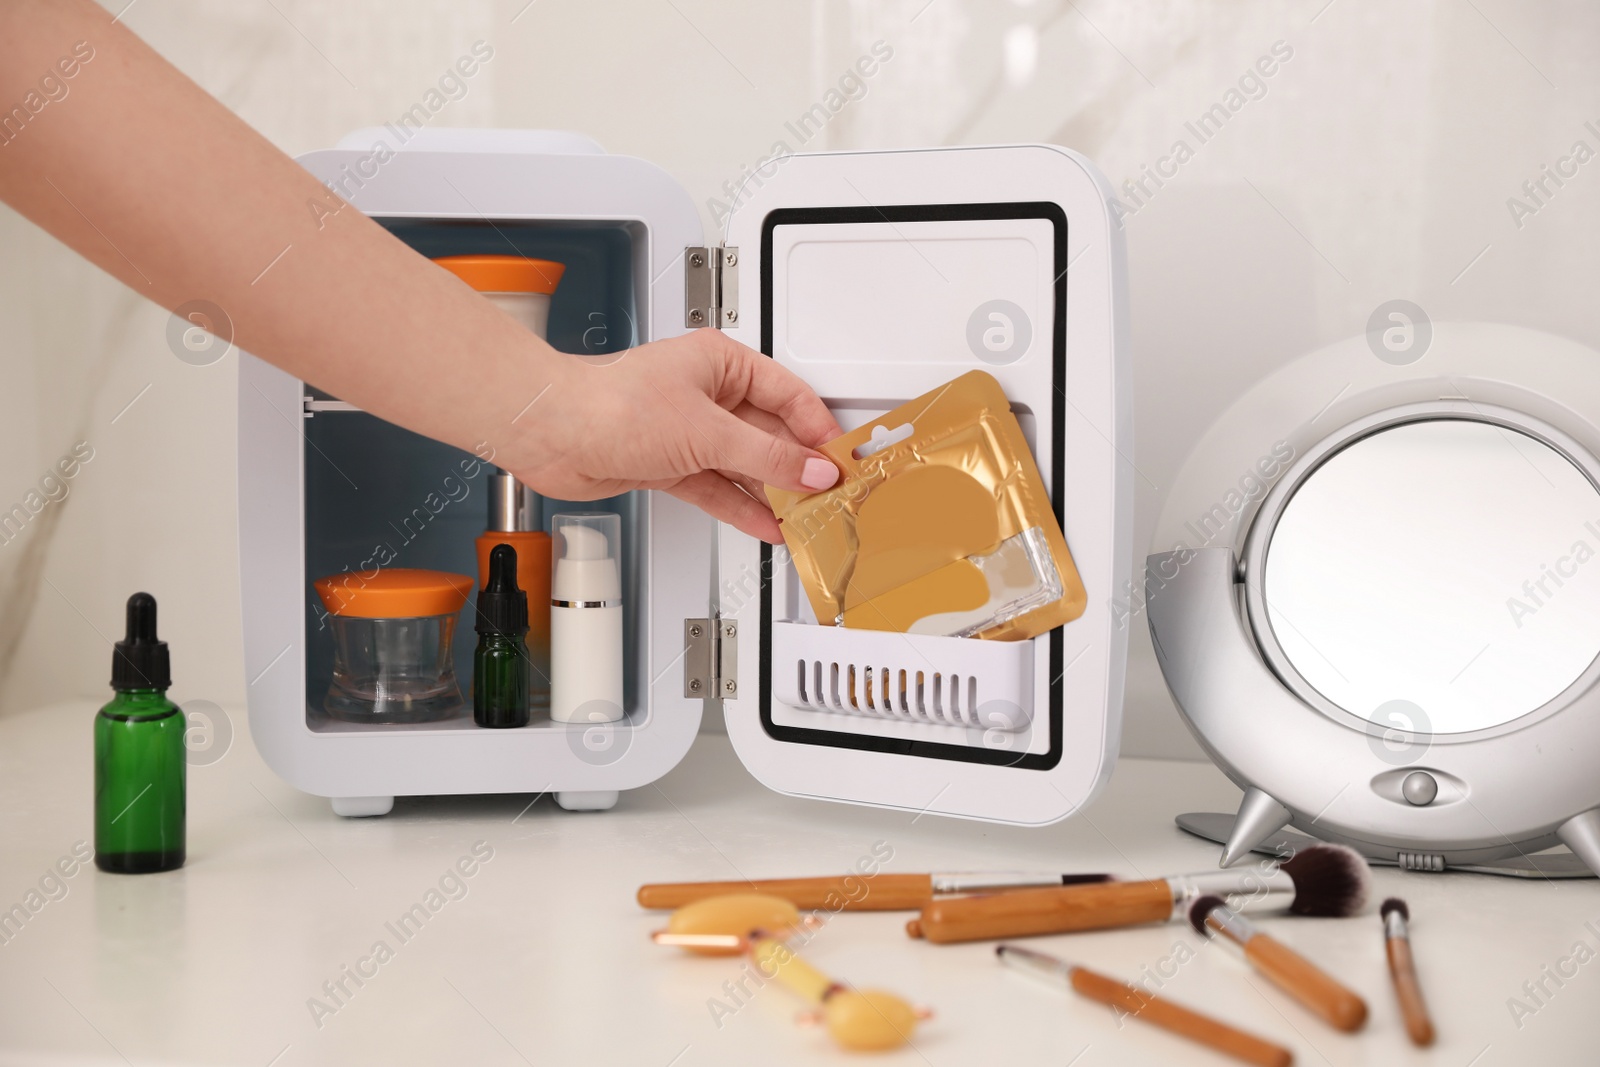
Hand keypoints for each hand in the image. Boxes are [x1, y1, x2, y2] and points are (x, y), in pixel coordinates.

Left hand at [503, 329, 842, 542]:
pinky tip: (766, 523)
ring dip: (772, 491)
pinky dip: (741, 506)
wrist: (553, 434)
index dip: (816, 427)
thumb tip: (811, 468)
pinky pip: (718, 487)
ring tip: (803, 515)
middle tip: (826, 493)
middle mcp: (706, 393)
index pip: (788, 393)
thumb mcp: (707, 431)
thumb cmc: (612, 405)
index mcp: (721, 362)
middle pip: (769, 432)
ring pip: (744, 464)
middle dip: (797, 465)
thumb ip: (766, 456)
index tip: (839, 458)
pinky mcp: (670, 463)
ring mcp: (688, 430)